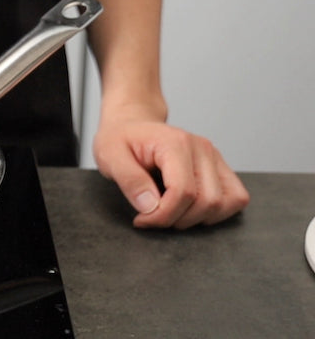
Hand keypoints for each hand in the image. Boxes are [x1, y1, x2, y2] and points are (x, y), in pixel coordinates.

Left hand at [92, 112, 249, 228]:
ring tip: (171, 213)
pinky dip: (217, 212)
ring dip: (197, 219)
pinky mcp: (219, 167)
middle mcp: (201, 148)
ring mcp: (214, 157)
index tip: (141, 219)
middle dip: (177, 219)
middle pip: (206, 202)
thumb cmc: (120, 139)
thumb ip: (129, 180)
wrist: (131, 125)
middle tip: (152, 217)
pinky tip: (191, 210)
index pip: (183, 192)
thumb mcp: (109, 156)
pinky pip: (236, 198)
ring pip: (224, 203)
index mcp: (175, 143)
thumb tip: (150, 206)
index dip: (162, 215)